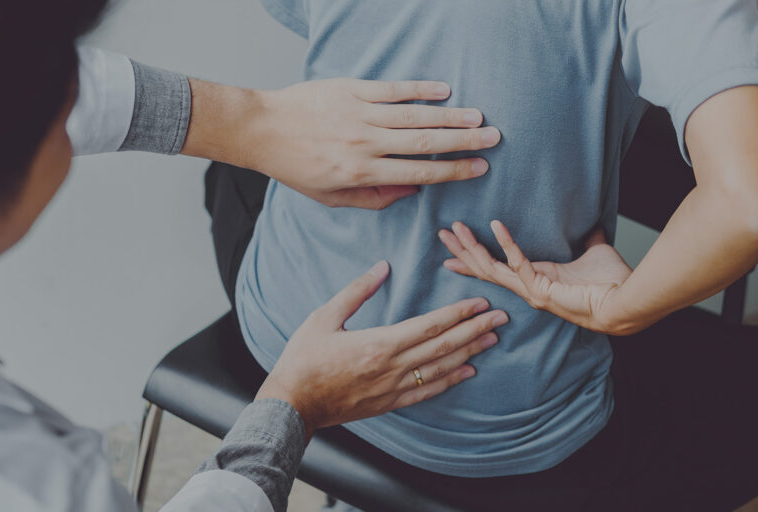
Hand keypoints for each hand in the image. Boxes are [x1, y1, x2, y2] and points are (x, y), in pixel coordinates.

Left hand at [250, 79, 500, 208]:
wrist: (263, 129)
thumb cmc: (296, 166)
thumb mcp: (331, 197)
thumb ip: (373, 198)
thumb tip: (412, 192)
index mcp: (361, 173)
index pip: (418, 174)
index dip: (453, 171)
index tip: (479, 168)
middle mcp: (364, 144)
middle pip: (425, 144)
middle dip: (463, 142)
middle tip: (494, 139)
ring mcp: (359, 114)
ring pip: (414, 116)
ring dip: (450, 115)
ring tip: (479, 117)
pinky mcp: (351, 90)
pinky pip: (392, 90)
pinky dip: (420, 89)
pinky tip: (444, 90)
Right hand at [256, 260, 507, 436]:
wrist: (292, 404)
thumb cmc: (304, 359)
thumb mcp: (324, 317)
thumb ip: (356, 292)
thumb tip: (382, 267)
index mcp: (379, 344)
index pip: (429, 325)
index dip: (458, 313)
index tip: (480, 302)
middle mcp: (392, 368)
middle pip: (444, 346)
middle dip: (475, 329)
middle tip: (501, 317)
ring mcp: (393, 389)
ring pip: (441, 369)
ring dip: (470, 352)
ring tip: (492, 339)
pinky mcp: (389, 403)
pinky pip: (427, 392)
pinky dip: (451, 381)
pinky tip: (468, 372)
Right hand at [438, 220, 634, 334]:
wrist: (625, 301)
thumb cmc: (611, 284)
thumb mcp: (594, 253)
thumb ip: (588, 241)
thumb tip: (593, 227)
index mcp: (536, 281)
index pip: (496, 270)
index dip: (474, 261)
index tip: (452, 254)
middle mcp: (528, 289)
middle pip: (485, 269)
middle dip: (463, 252)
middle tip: (443, 234)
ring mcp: (532, 291)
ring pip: (491, 269)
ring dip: (472, 248)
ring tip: (455, 229)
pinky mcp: (540, 289)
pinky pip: (518, 263)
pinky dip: (506, 243)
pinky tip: (495, 225)